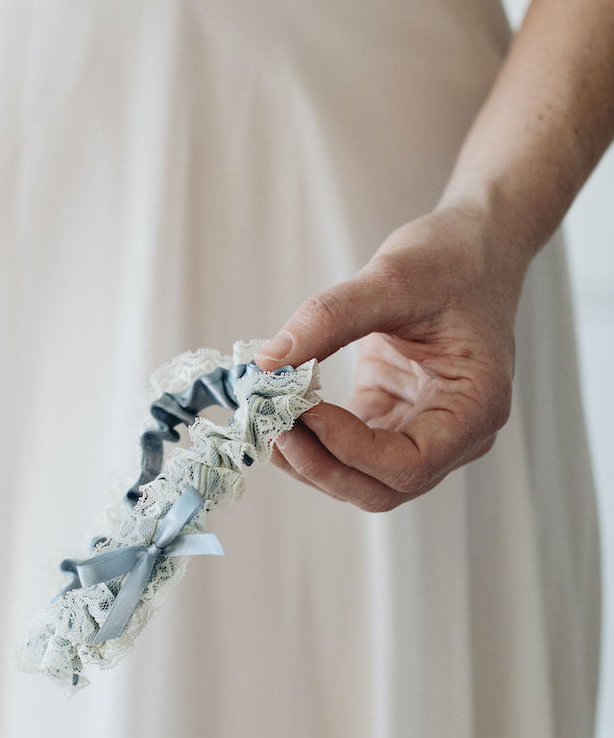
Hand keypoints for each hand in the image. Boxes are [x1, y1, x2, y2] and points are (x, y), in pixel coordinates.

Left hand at [254, 200, 533, 511]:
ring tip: (263, 417)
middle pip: (380, 488)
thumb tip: (268, 361)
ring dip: (306, 459)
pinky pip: (344, 450)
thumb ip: (330, 318)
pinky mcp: (388, 420)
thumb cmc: (451, 261)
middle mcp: (453, 435)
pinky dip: (308, 439)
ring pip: (358, 479)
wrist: (471, 248)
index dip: (350, 449)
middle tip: (269, 426)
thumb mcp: (393, 277)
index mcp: (475, 408)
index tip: (303, 409)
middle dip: (319, 466)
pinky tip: (277, 409)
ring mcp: (419, 432)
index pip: (410, 465)